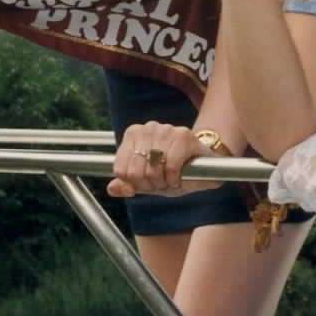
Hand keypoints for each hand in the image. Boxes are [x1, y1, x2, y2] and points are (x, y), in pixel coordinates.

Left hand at [107, 122, 224, 198]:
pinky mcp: (184, 136)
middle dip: (148, 185)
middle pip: (135, 171)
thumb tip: (112, 188)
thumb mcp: (147, 180)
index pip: (120, 169)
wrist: (204, 163)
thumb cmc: (172, 170)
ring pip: (152, 169)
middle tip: (160, 184)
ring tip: (169, 181)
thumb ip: (127, 184)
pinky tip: (178, 179)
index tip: (145, 184)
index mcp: (133, 134)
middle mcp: (148, 128)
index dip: (133, 184)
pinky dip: (173, 179)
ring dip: (162, 182)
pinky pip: (170, 166)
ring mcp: (167, 129)